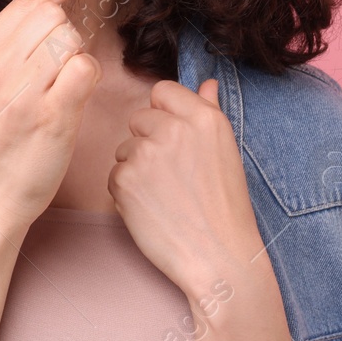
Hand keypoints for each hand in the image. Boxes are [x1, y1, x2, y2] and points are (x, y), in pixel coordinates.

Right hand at [0, 0, 104, 231]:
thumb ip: (14, 44)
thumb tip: (54, 4)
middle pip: (54, 16)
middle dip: (68, 36)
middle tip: (56, 72)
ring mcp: (21, 90)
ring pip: (71, 40)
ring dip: (77, 60)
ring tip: (58, 91)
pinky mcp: (49, 114)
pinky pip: (84, 69)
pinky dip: (87, 80)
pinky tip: (72, 101)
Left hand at [107, 78, 266, 298]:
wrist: (218, 257)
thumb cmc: (225, 208)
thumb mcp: (226, 152)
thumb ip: (210, 111)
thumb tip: (207, 83)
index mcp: (203, 118)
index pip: (162, 91)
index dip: (166, 114)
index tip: (177, 140)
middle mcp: (172, 129)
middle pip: (139, 118)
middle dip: (149, 141)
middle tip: (174, 175)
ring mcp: (144, 153)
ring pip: (124, 148)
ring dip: (137, 167)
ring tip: (166, 194)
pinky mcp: (123, 179)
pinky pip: (114, 175)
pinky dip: (126, 191)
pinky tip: (152, 208)